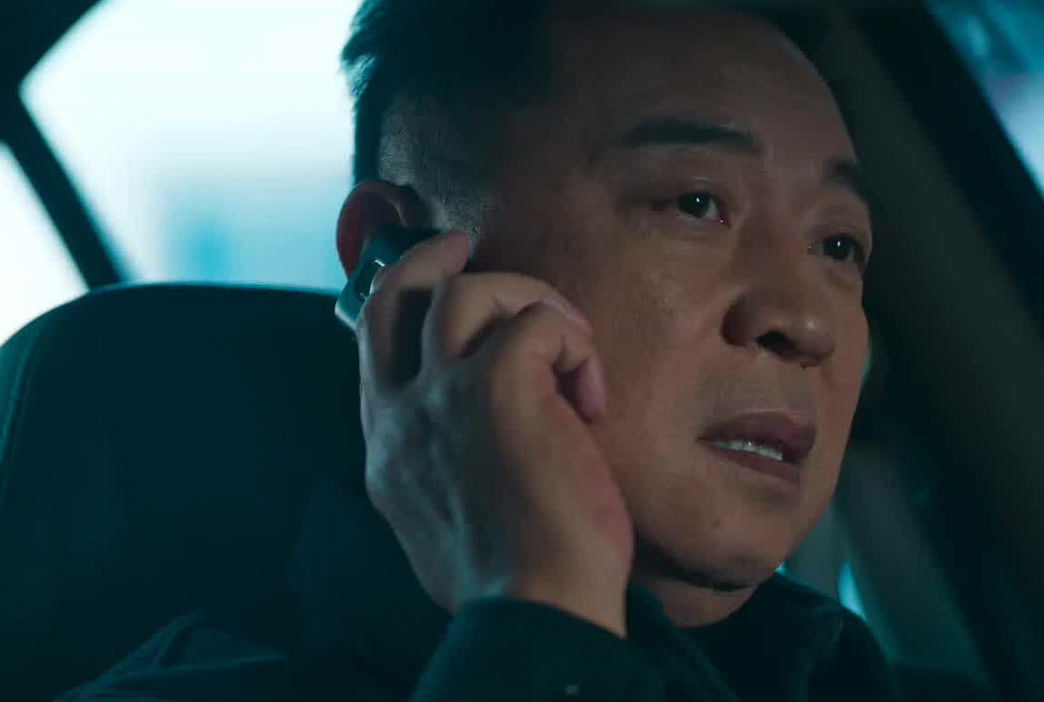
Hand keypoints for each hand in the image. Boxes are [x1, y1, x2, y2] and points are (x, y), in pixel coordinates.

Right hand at [355, 231, 632, 636]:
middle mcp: (402, 413)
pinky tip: (592, 400)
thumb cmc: (515, 575)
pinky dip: (576, 347)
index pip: (375, 340)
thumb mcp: (453, 513)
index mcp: (389, 446)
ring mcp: (441, 396)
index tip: (443, 268)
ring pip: (470, 292)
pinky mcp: (496, 388)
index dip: (406, 291)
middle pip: (399, 294)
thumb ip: (450, 457)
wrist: (537, 609)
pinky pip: (540, 321)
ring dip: (532, 307)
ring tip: (572, 362)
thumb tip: (483, 427)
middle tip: (468, 246)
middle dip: (431, 257)